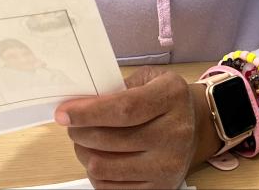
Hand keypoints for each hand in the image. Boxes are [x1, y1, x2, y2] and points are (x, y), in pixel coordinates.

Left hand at [55, 66, 221, 188]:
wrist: (195, 126)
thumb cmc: (165, 99)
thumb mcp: (148, 79)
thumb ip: (117, 87)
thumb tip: (80, 104)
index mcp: (171, 97)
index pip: (123, 109)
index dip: (88, 112)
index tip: (64, 113)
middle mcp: (175, 133)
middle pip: (109, 140)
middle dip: (80, 132)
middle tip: (73, 125)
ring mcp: (168, 165)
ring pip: (104, 167)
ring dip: (84, 153)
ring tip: (84, 141)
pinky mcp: (161, 188)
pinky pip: (111, 188)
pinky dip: (97, 174)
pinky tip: (100, 158)